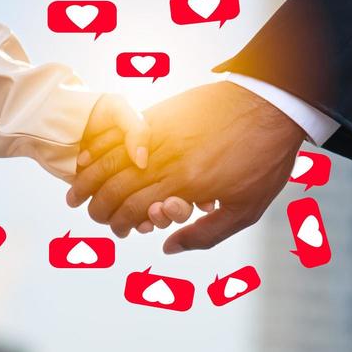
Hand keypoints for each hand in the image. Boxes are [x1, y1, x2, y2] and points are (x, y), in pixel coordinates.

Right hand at [67, 81, 307, 251]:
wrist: (275, 104)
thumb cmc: (265, 161)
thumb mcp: (245, 209)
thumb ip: (205, 234)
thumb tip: (167, 247)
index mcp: (184, 186)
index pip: (135, 210)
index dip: (120, 224)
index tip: (118, 232)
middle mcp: (166, 160)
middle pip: (117, 186)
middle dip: (98, 205)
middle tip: (91, 215)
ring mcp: (162, 133)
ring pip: (113, 158)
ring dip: (90, 177)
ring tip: (76, 191)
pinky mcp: (163, 113)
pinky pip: (122, 132)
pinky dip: (102, 146)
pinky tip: (90, 155)